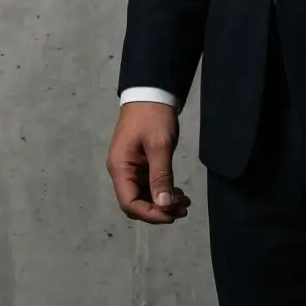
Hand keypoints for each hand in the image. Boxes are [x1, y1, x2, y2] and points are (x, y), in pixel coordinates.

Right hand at [106, 102, 191, 224]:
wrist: (152, 91)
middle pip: (136, 202)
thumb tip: (164, 206)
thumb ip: (161, 176)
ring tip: (185, 203)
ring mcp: (130, 167)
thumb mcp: (160, 145)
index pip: (129, 203)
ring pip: (144, 195)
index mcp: (120, 167)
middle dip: (159, 210)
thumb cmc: (153, 116)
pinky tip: (178, 193)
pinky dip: (163, 191)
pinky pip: (149, 185)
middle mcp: (122, 171)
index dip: (150, 214)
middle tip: (183, 210)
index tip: (171, 215)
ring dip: (163, 202)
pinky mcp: (140, 163)